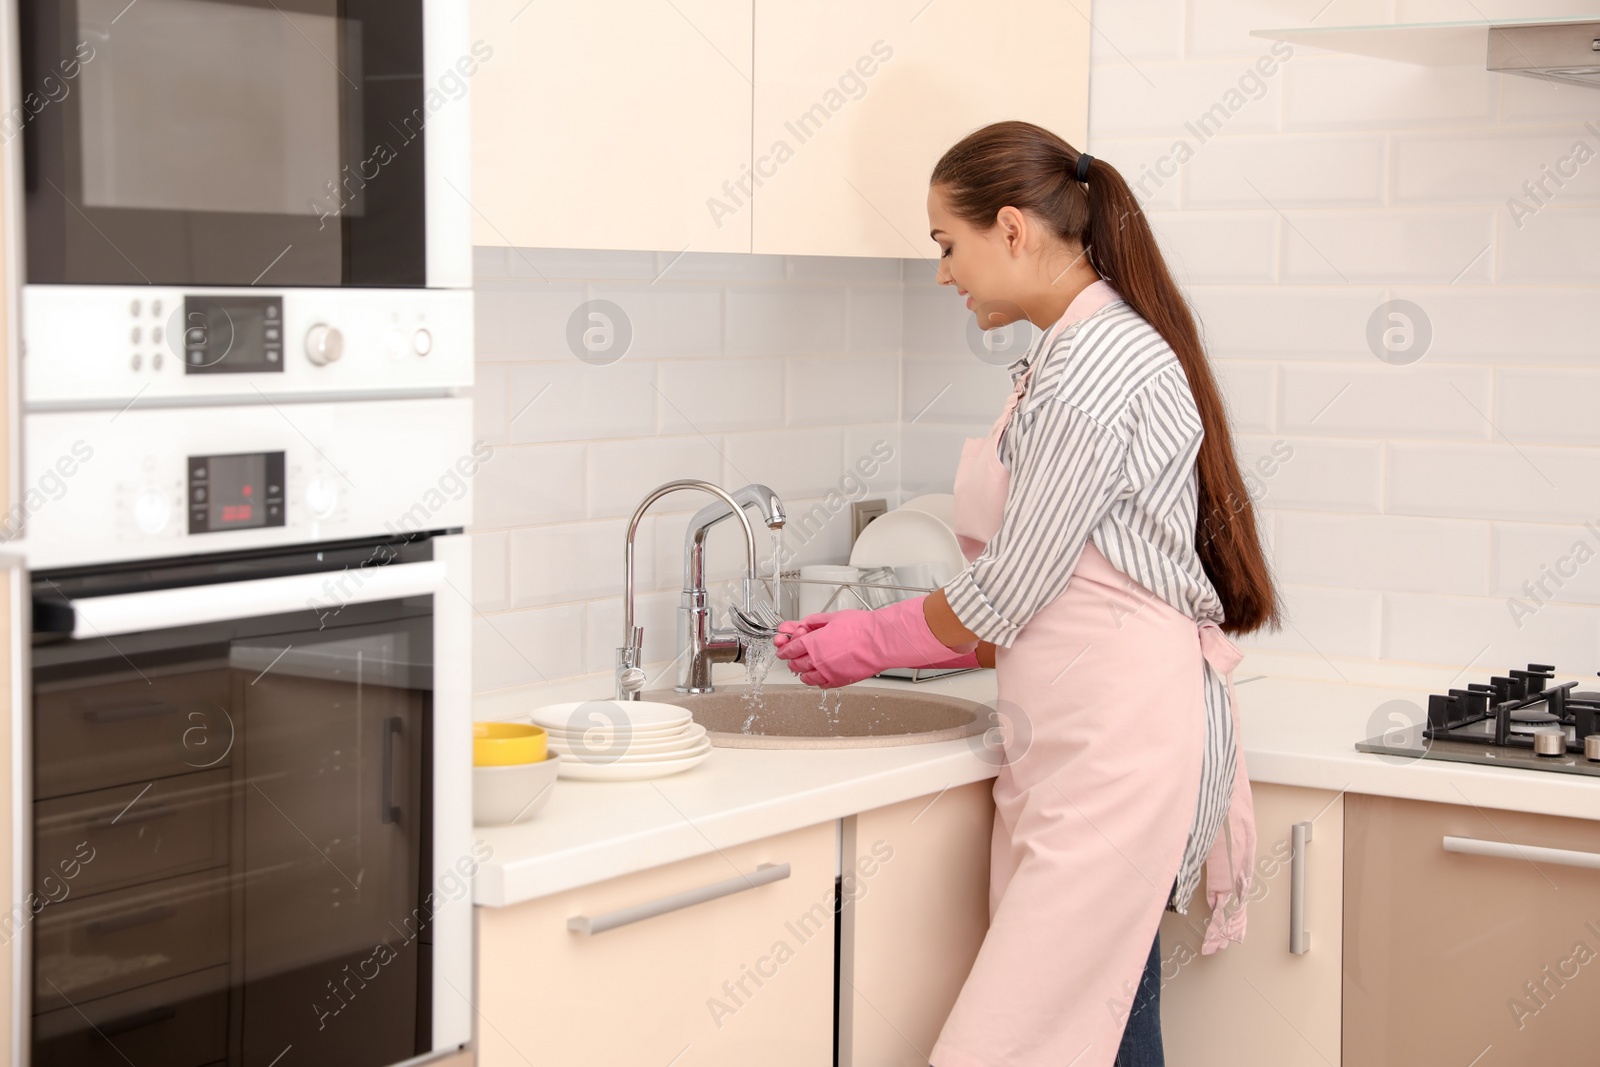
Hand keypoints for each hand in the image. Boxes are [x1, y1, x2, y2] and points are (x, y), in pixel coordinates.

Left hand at [773, 597, 977, 687]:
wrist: (879, 642)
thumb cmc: (862, 628)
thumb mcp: (833, 617)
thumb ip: (815, 621)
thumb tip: (803, 624)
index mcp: (813, 643)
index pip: (790, 648)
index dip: (784, 648)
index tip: (783, 648)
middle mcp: (816, 660)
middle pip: (795, 663)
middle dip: (791, 660)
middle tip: (791, 657)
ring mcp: (827, 673)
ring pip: (806, 677)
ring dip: (801, 672)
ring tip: (803, 668)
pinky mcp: (838, 681)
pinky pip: (821, 684)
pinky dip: (816, 681)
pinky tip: (818, 676)